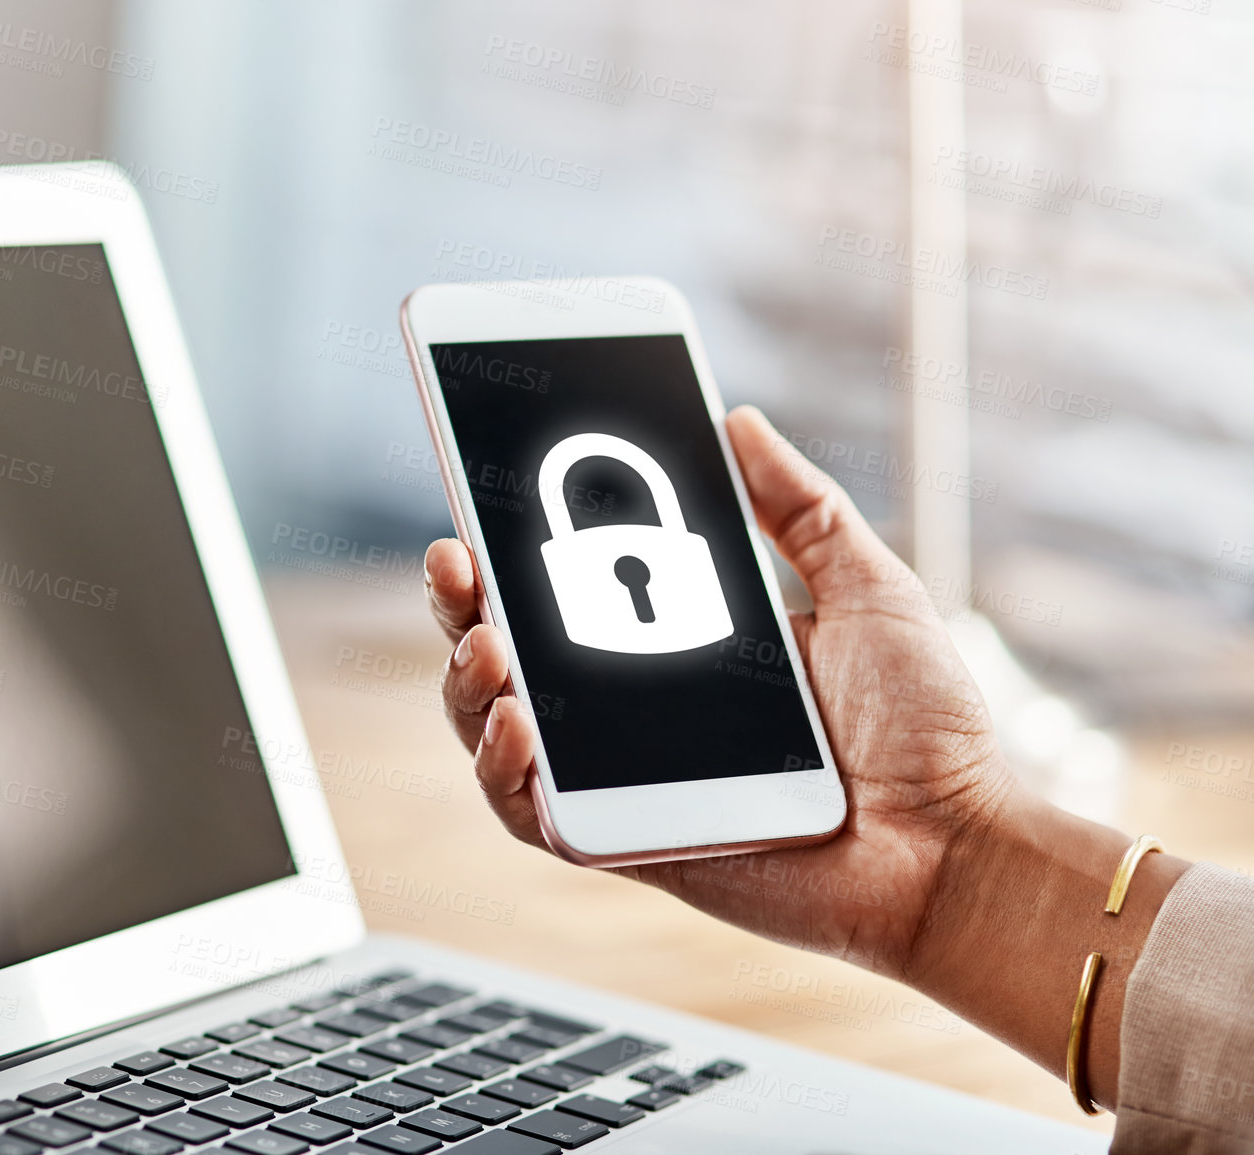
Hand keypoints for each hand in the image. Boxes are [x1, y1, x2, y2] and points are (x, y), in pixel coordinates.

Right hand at [424, 405, 1021, 980]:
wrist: (957, 845)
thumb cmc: (923, 726)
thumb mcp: (864, 585)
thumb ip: (799, 506)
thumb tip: (740, 420)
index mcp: (678, 644)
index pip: (566, 589)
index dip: (512, 546)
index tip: (487, 493)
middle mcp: (634, 710)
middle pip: (510, 652)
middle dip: (462, 603)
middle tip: (456, 558)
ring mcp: (622, 777)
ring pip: (497, 728)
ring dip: (466, 682)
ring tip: (488, 643)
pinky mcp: (623, 842)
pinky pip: (530, 814)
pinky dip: (501, 772)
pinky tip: (514, 725)